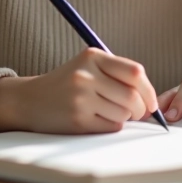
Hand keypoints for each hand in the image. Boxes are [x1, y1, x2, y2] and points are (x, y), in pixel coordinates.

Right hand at [0, 48, 159, 133]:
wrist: (30, 100)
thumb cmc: (66, 84)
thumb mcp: (88, 67)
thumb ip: (117, 74)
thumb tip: (150, 98)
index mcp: (92, 56)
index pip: (135, 72)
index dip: (149, 90)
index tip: (151, 102)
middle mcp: (86, 74)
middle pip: (132, 96)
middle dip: (141, 109)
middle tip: (138, 113)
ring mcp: (80, 97)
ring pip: (123, 113)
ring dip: (124, 118)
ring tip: (111, 113)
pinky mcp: (77, 118)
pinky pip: (110, 126)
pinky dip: (111, 126)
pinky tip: (98, 120)